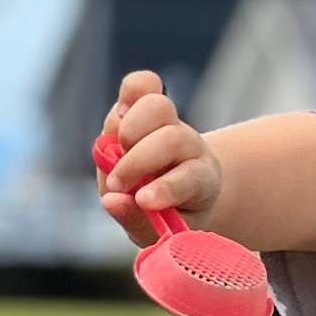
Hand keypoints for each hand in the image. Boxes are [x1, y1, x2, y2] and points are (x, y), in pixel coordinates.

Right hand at [96, 71, 222, 247]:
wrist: (183, 190)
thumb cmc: (168, 214)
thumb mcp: (158, 231)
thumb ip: (135, 219)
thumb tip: (113, 201)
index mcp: (203, 181)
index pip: (190, 179)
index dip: (166, 188)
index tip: (144, 200)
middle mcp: (191, 148)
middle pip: (171, 138)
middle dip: (138, 161)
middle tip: (117, 184)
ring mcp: (171, 123)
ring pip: (157, 107)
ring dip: (129, 129)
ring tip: (115, 151)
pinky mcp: (149, 106)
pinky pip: (142, 84)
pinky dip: (129, 92)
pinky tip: (120, 112)